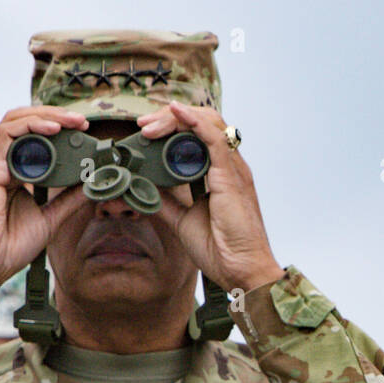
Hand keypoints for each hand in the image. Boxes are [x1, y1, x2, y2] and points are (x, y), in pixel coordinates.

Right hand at [0, 107, 92, 282]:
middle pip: (24, 123)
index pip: (33, 137)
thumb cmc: (10, 244)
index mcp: (14, 172)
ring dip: (45, 117)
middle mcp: (1, 163)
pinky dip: (30, 127)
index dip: (58, 128)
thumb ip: (69, 200)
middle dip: (54, 116)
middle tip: (81, 121)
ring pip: (15, 122)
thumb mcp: (51, 218)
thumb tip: (91, 185)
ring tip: (70, 121)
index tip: (83, 131)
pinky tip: (52, 130)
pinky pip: (5, 136)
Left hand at [136, 102, 283, 291]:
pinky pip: (214, 139)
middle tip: (143, 127)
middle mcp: (229, 167)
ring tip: (151, 125)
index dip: (171, 128)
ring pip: (208, 124)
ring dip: (176, 119)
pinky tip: (176, 112)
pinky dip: (194, 122)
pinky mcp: (231, 176)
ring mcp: (232, 170)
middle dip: (169, 119)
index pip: (198, 136)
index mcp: (220, 175)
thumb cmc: (222, 250)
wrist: (241, 270)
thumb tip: (143, 187)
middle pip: (202, 124)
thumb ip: (166, 201)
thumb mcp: (182, 220)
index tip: (144, 133)